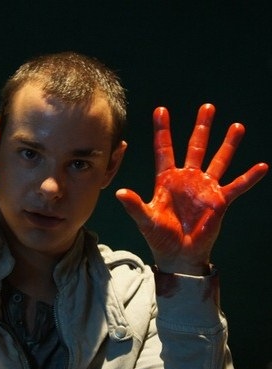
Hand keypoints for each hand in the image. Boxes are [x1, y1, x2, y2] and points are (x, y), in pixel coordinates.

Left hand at [116, 104, 267, 274]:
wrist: (178, 254)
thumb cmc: (159, 236)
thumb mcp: (146, 219)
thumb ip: (134, 205)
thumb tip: (119, 192)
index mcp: (166, 179)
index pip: (164, 149)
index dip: (162, 130)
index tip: (161, 110)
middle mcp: (187, 179)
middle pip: (195, 147)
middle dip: (202, 127)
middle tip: (208, 107)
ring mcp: (205, 188)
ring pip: (218, 160)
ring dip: (228, 144)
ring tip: (237, 126)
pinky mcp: (220, 201)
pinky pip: (237, 186)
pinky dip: (249, 178)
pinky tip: (262, 167)